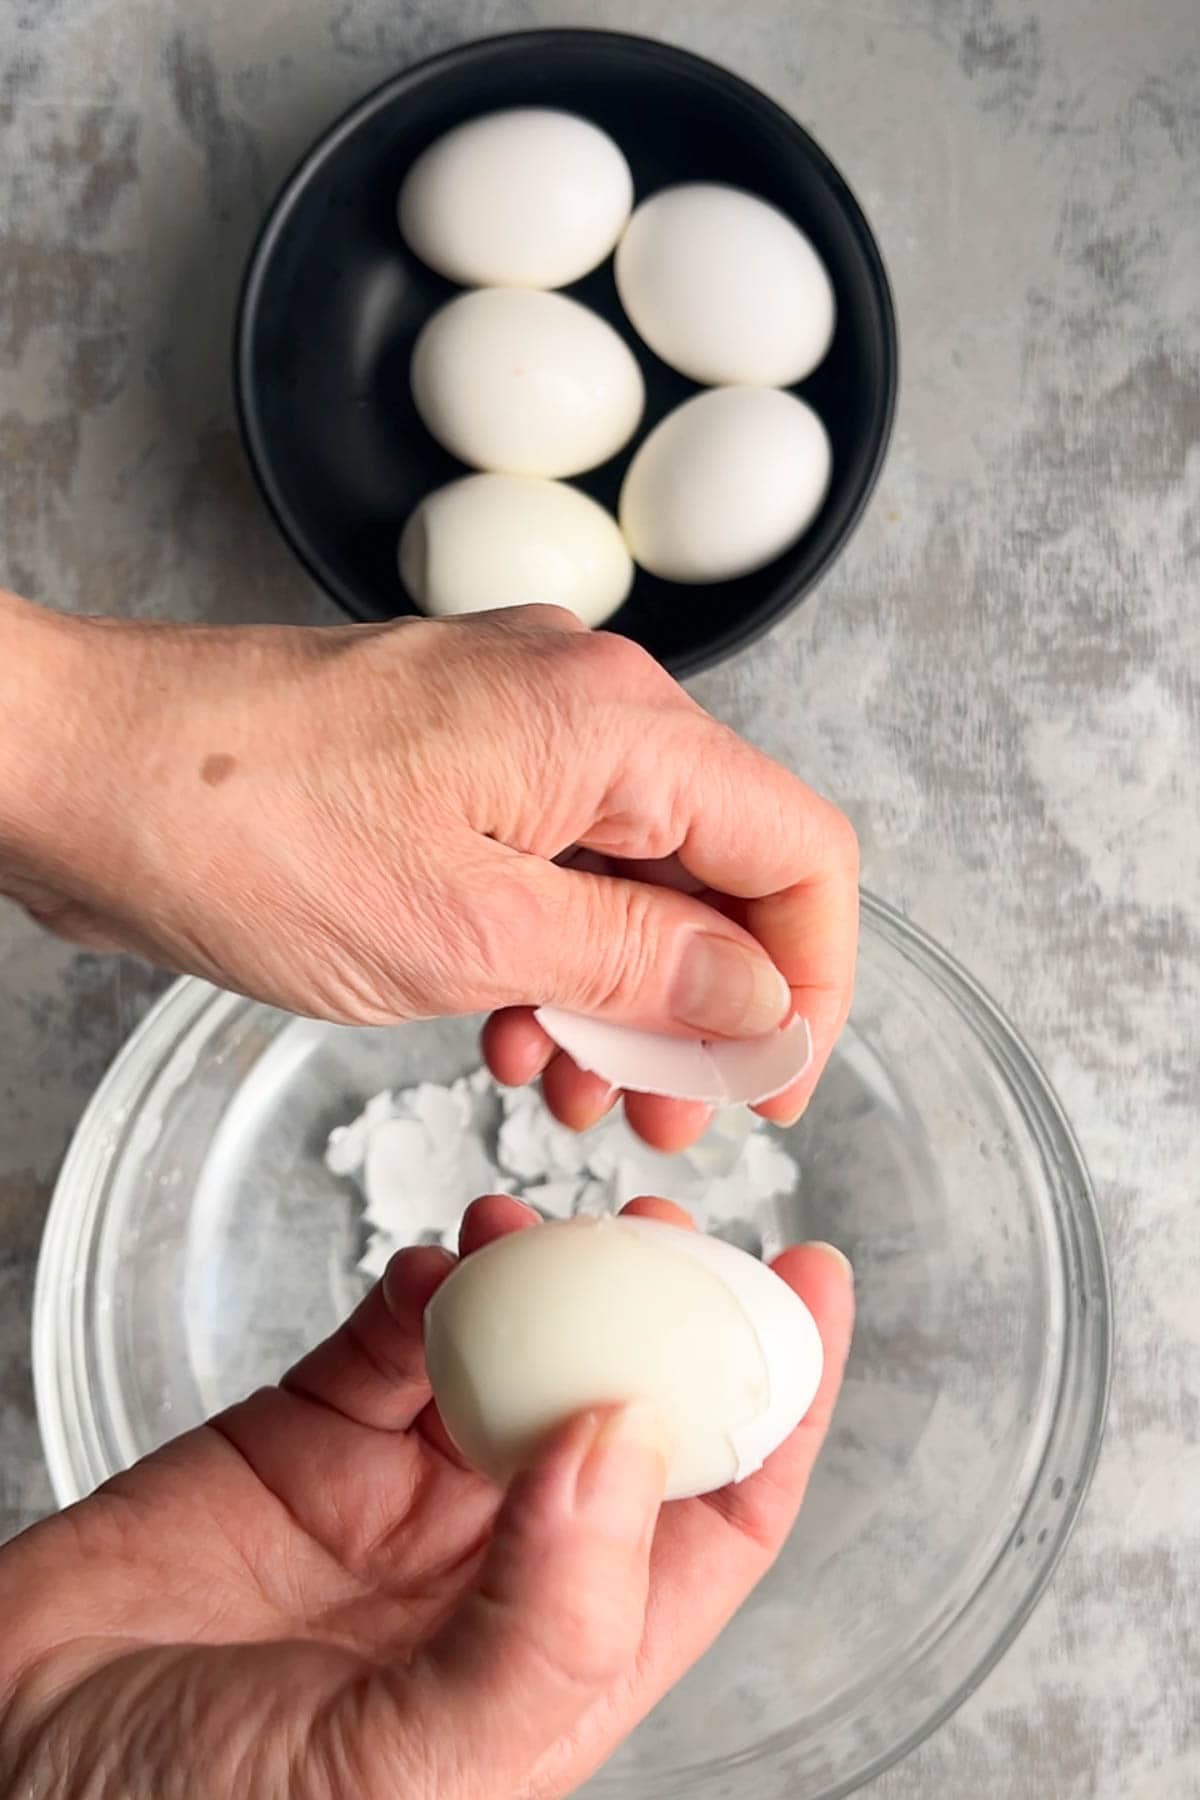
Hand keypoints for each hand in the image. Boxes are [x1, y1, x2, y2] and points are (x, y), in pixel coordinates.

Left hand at [0, 594, 857, 1148]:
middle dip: (705, 1010)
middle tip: (660, 1119)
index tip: (773, 1088)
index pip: (801, 850)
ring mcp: (516, 734)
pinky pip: (552, 872)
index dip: (812, 982)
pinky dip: (552, 960)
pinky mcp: (456, 769)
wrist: (75, 768)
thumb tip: (760, 1000)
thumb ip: (640, 966)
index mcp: (615, 726)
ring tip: (568, 1093)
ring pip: (634, 881)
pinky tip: (505, 1031)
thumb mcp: (467, 934)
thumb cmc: (239, 829)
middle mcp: (584, 708)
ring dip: (622, 999)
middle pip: (721, 869)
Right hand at [0, 1197, 853, 1798]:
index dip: (780, 1406)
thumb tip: (630, 1442)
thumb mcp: (411, 1764)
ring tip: (532, 1226)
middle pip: (622, 1411)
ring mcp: (400, 1499)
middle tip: (666, 1221)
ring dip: (540, 1278)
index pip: (715, 1522)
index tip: (814, 1283)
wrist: (7, 1768)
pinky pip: (392, 1335)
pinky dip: (424, 1282)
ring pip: (513, 1350)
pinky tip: (428, 1266)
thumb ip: (544, 1619)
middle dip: (661, 1312)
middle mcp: (495, 1571)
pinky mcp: (306, 1439)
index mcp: (555, 1662)